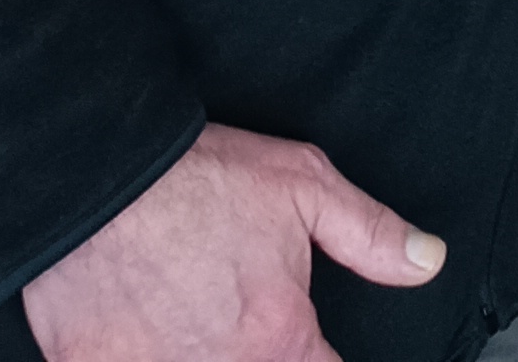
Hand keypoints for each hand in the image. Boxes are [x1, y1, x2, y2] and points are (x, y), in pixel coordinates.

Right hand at [22, 122, 442, 361]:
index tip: (312, 346)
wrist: (90, 174)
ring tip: (201, 327)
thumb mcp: (303, 185)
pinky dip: (148, 359)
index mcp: (277, 341)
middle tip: (242, 323)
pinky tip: (152, 339)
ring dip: (204, 357)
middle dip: (265, 358)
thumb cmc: (194, 179)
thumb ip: (369, 233)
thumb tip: (427, 262)